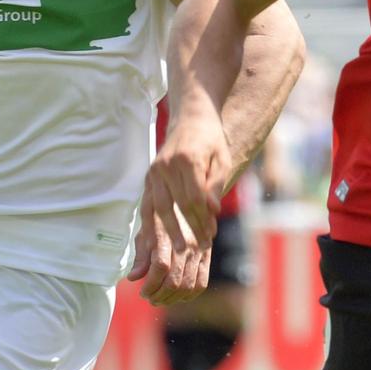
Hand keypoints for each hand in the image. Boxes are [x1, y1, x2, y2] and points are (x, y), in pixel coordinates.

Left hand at [127, 182, 212, 305]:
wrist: (186, 194)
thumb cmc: (160, 211)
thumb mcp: (145, 228)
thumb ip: (141, 255)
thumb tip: (133, 278)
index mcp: (167, 236)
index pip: (160, 268)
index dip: (150, 285)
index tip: (142, 292)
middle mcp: (185, 244)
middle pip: (174, 280)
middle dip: (159, 295)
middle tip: (149, 297)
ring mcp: (199, 250)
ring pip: (188, 285)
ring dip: (172, 298)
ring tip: (161, 299)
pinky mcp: (207, 254)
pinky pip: (202, 281)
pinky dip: (190, 294)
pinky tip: (179, 296)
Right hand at [150, 108, 234, 247]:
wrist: (191, 118)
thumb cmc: (211, 140)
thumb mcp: (222, 159)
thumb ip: (215, 185)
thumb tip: (212, 211)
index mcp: (188, 159)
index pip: (194, 198)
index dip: (203, 219)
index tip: (211, 236)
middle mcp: (167, 166)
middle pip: (176, 205)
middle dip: (188, 229)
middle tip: (198, 249)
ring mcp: (154, 171)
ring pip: (158, 207)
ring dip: (168, 231)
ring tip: (176, 251)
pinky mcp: (149, 176)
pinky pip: (148, 204)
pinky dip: (150, 223)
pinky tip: (154, 241)